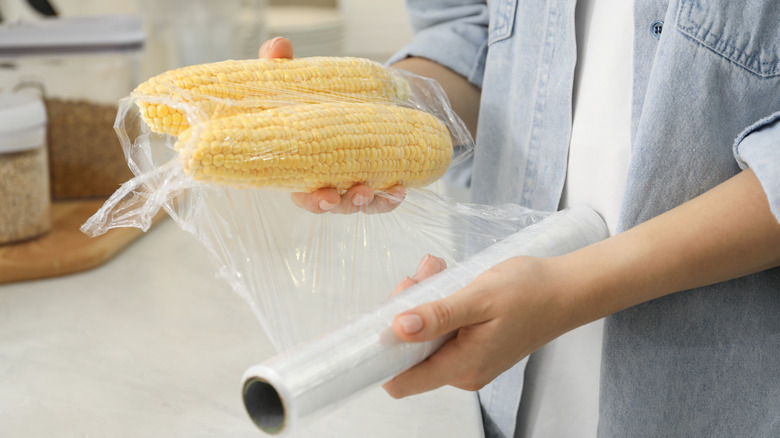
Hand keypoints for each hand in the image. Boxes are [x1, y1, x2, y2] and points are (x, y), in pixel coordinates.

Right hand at [258, 37, 404, 213]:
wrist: (357, 99)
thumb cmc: (316, 98)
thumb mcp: (299, 81)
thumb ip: (282, 66)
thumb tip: (278, 47)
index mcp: (302, 165)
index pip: (302, 193)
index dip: (310, 200)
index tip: (320, 196)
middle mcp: (327, 181)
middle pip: (329, 204)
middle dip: (334, 204)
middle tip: (341, 196)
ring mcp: (354, 183)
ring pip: (357, 203)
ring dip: (364, 202)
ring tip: (370, 190)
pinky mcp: (379, 180)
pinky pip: (384, 197)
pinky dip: (391, 197)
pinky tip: (400, 189)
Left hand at [383, 255, 571, 397]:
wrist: (568, 291)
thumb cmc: (531, 292)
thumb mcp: (479, 298)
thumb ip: (439, 315)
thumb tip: (399, 328)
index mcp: (462, 366)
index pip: (402, 381)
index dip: (383, 354)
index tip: (380, 318)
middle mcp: (463, 371)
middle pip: (410, 353)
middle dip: (406, 312)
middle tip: (419, 276)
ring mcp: (469, 360)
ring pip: (425, 336)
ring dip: (423, 302)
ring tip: (435, 269)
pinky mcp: (475, 346)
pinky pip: (443, 330)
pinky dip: (439, 304)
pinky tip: (446, 278)